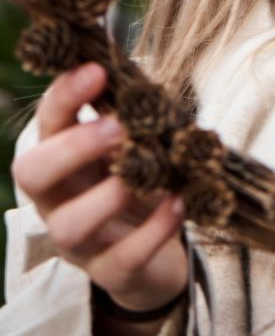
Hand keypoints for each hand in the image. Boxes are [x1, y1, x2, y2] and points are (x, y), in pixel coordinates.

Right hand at [12, 62, 188, 312]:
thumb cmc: (141, 181)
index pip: (45, 125)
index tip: (96, 70)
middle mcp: (60, 200)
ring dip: (109, 194)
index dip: (63, 97)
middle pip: (33, 174)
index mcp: (63, 159)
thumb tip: (137, 64)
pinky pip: (124, 258)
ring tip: (147, 171)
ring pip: (70, 225)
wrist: (154, 253)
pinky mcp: (114, 271)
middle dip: (73, 146)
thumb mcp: (133, 143)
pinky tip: (179, 202)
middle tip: (117, 127)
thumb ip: (131, 112)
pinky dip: (154, 229)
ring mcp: (82, 241)